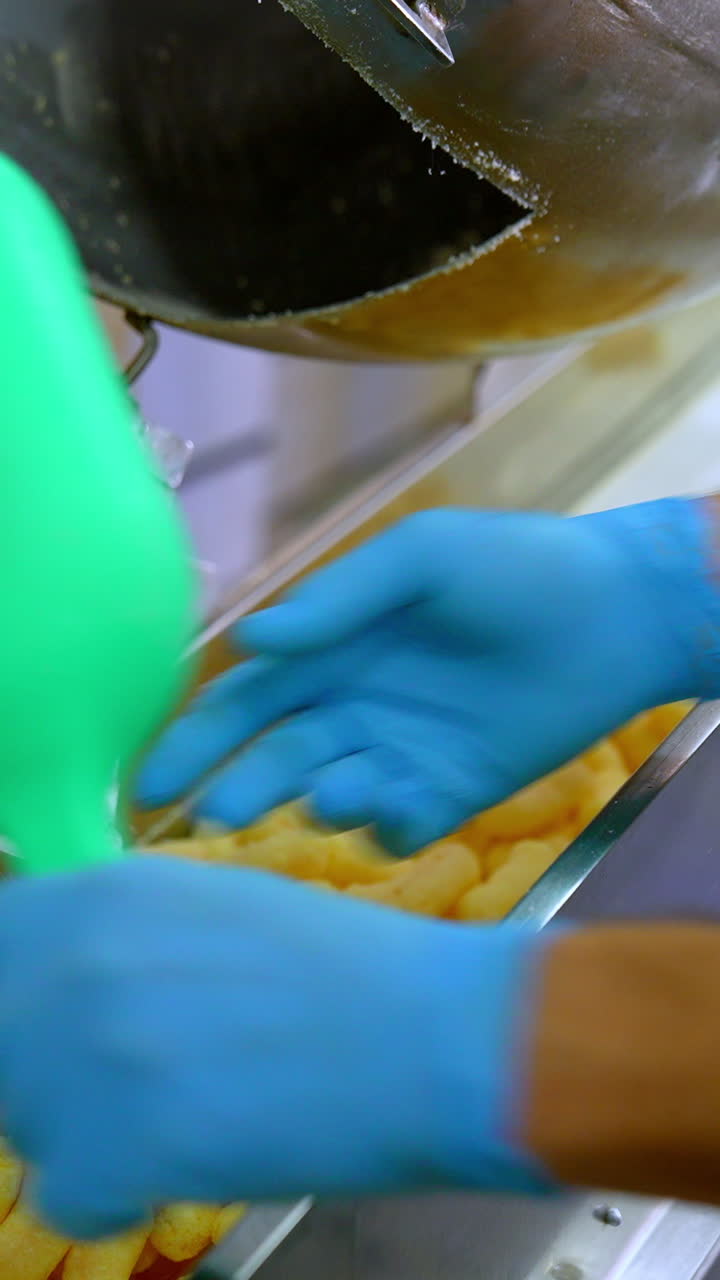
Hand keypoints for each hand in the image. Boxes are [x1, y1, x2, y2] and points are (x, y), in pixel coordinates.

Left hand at [0, 857, 548, 1237]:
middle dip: (44, 1066)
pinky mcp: (116, 1147)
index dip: (21, 992)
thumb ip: (128, 930)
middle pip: (1, 1038)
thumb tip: (73, 967)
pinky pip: (68, 1195)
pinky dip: (117, 1195)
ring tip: (175, 1117)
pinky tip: (185, 1164)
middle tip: (134, 1080)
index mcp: (104, 894)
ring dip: (83, 1129)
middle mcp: (76, 963)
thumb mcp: (219, 905)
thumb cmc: (347, 965)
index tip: (53, 1022)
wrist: (430, 1034)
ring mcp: (87, 1056)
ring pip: (24, 1118)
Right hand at [139, 500, 717, 854]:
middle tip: (210, 817)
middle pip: (274, 757)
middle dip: (237, 786)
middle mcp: (354, 707)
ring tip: (332, 791)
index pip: (247, 699)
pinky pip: (402, 826)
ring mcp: (402, 752)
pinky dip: (390, 826)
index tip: (153, 778)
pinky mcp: (453, 791)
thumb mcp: (420, 561)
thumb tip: (245, 639)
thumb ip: (336, 601)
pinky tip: (399, 807)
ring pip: (331, 794)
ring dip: (316, 802)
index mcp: (333, 649)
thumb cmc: (514, 568)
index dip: (196, 736)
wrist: (616, 610)